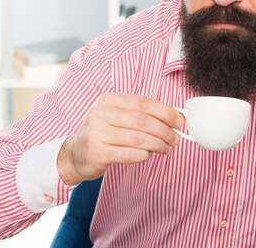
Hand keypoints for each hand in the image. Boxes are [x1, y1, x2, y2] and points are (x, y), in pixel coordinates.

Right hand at [57, 93, 182, 185]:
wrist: (75, 154)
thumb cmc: (104, 134)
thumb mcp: (118, 117)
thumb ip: (142, 115)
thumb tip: (175, 117)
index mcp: (109, 100)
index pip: (144, 103)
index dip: (166, 112)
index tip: (180, 121)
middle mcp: (101, 114)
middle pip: (143, 121)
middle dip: (165, 131)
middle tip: (175, 139)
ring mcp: (97, 133)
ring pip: (138, 139)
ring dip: (158, 145)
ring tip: (166, 148)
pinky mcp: (97, 153)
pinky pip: (129, 154)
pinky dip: (144, 155)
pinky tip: (148, 155)